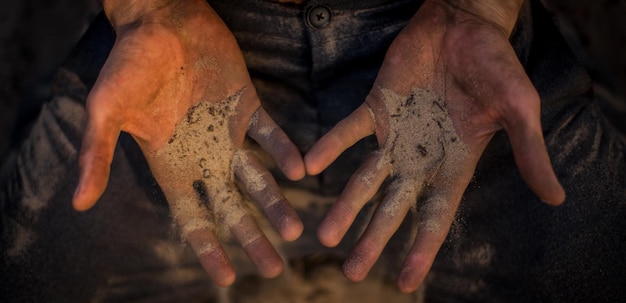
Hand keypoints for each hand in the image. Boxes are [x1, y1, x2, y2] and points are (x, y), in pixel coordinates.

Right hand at [72, 0, 304, 285]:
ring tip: (295, 230)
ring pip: (257, 178)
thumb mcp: (106, 110)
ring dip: (275, 203)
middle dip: (251, 237)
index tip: (228, 279)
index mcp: (171, 165)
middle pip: (231, 207)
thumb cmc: (129, 64)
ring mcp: (228, 134)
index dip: (208, 248)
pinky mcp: (248, 107)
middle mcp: (203, 157)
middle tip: (274, 268)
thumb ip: (96, 154)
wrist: (161, 21)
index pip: (192, 217)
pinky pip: (271, 135)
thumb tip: (78, 203)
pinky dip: (284, 152)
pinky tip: (301, 171)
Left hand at [305, 0, 564, 291]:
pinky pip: (349, 131)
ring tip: (325, 236)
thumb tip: (557, 198)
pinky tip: (311, 167)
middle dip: (373, 239)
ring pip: (366, 178)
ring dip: (346, 205)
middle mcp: (420, 158)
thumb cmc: (496, 66)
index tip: (403, 283)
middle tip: (350, 272)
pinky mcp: (376, 108)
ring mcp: (395, 135)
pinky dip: (330, 147)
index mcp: (454, 165)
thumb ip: (529, 152)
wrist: (464, 25)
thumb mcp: (519, 110)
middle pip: (394, 207)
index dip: (420, 249)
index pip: (435, 216)